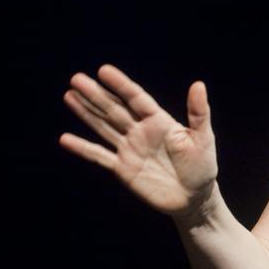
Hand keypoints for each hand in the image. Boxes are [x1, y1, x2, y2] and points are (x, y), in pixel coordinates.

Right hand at [60, 64, 218, 216]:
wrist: (194, 198)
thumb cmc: (203, 166)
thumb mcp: (203, 138)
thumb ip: (199, 113)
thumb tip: (198, 84)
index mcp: (159, 121)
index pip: (136, 98)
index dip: (120, 85)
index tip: (103, 70)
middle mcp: (140, 131)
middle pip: (114, 109)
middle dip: (96, 94)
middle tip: (76, 78)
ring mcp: (129, 149)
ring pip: (103, 126)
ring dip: (86, 112)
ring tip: (69, 95)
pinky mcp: (122, 168)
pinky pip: (99, 156)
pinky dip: (82, 148)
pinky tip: (65, 139)